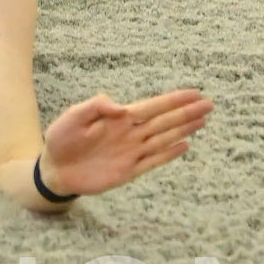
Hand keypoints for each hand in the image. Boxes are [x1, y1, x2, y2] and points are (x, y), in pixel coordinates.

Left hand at [40, 88, 212, 197]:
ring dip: (183, 130)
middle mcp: (130, 134)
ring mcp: (131, 152)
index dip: (173, 100)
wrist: (54, 169)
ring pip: (163, 139)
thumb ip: (95, 107)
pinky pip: (152, 161)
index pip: (152, 107)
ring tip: (202, 121)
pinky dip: (168, 154)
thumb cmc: (62, 139)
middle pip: (164, 122)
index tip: (194, 93)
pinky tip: (185, 145)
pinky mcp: (128, 171)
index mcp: (119, 119)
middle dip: (186, 113)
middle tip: (209, 105)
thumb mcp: (74, 117)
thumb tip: (120, 107)